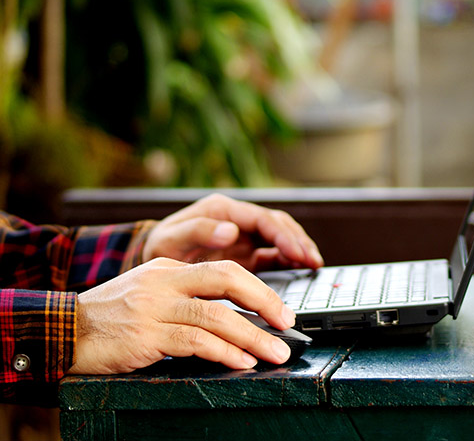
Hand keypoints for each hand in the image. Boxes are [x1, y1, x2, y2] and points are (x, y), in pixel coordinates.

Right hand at [67, 258, 295, 374]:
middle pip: (227, 280)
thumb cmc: (113, 317)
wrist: (63, 330)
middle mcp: (165, 282)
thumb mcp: (152, 295)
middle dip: (264, 301)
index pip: (226, 270)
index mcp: (171, 269)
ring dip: (251, 336)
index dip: (259, 290)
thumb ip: (190, 299)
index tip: (281, 311)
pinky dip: (223, 352)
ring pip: (215, 315)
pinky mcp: (144, 335)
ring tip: (274, 353)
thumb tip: (237, 320)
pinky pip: (193, 342)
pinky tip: (240, 362)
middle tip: (287, 324)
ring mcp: (154, 307)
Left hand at [142, 193, 323, 271]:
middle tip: (313, 261)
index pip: (262, 219)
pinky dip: (291, 261)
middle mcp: (238, 220)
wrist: (151, 258)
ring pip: (281, 237)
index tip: (297, 252)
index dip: (283, 235)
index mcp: (223, 210)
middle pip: (278, 225)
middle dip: (298, 242)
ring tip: (315, 265)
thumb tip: (230, 230)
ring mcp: (245, 236)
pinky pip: (275, 255)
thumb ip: (198, 231)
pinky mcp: (247, 254)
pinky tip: (303, 270)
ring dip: (299, 249)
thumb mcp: (171, 239)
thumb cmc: (160, 246)